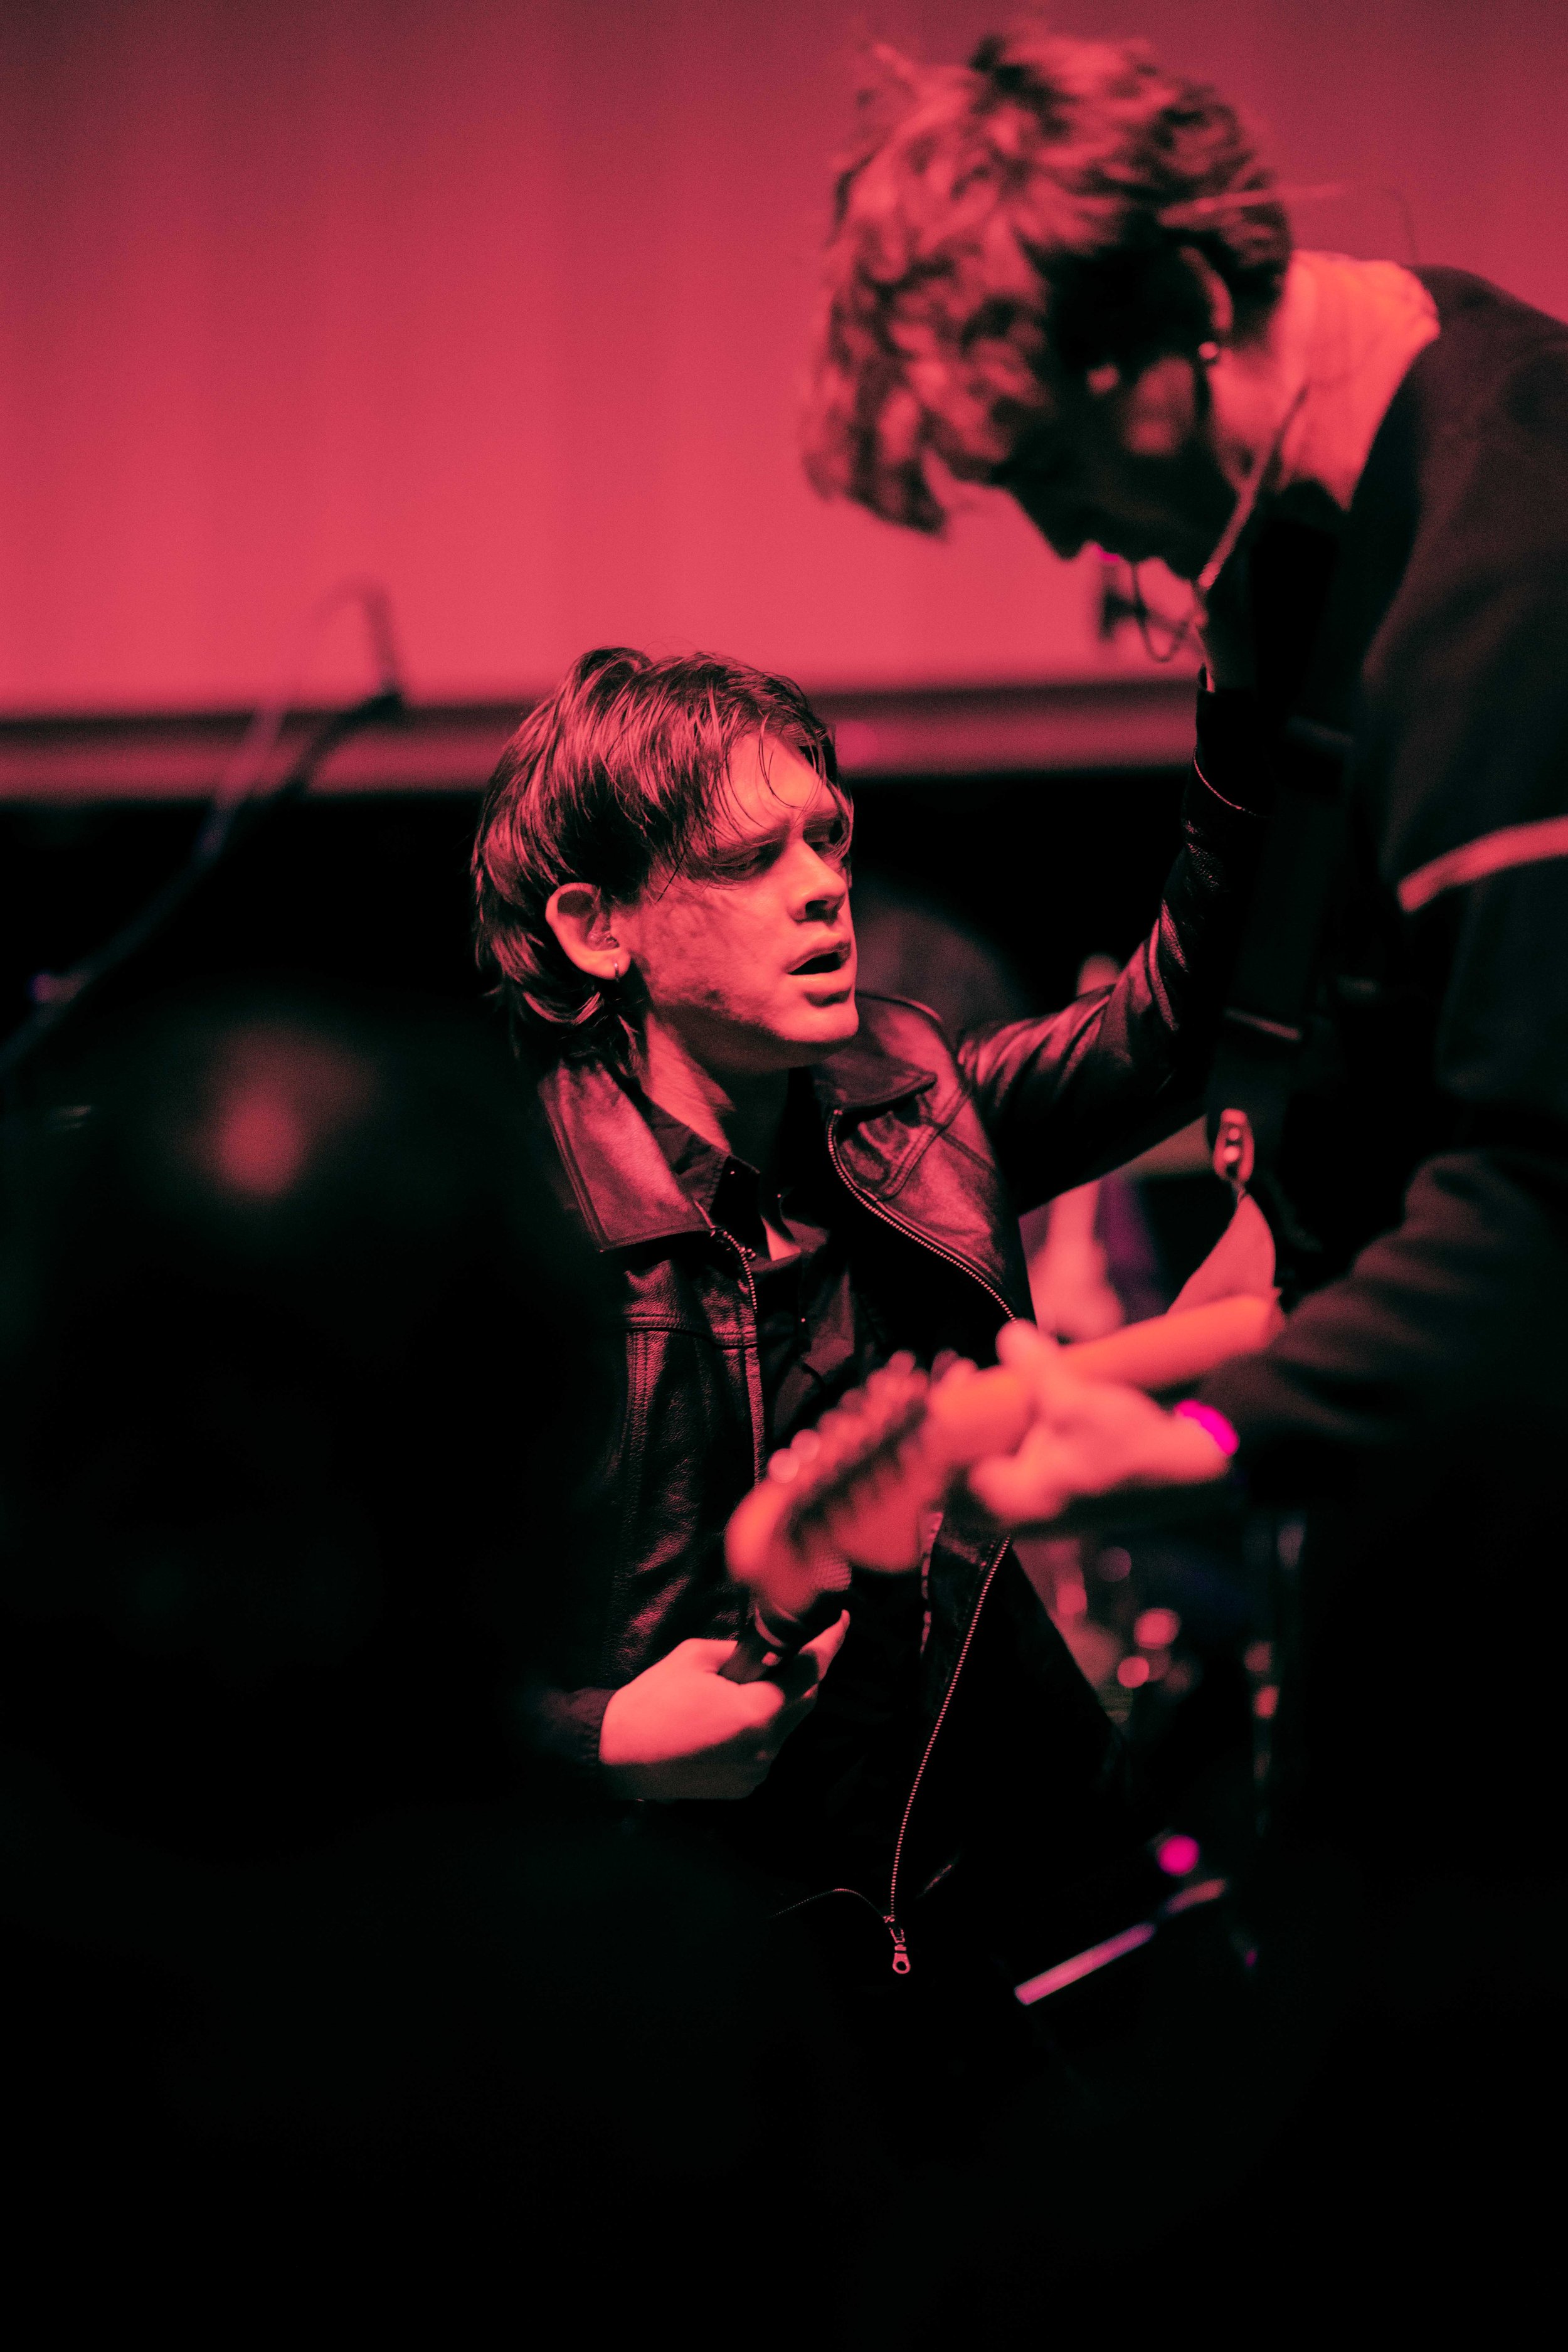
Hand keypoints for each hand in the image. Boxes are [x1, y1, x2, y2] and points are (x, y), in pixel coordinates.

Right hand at [598, 1612, 848, 1801]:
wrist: (618, 1753)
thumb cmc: (654, 1699)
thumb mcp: (697, 1656)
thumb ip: (741, 1651)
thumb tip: (767, 1648)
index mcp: (757, 1712)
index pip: (810, 1671)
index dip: (830, 1642)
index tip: (841, 1621)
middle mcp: (765, 1748)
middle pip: (805, 1701)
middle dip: (803, 1672)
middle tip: (792, 1648)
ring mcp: (756, 1773)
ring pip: (786, 1727)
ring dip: (780, 1701)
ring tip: (753, 1681)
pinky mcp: (743, 1787)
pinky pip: (767, 1749)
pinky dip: (762, 1728)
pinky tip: (734, 1714)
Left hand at [965, 1322, 1230, 1531]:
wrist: (1197, 1473)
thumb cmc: (1135, 1446)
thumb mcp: (1079, 1400)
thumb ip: (1038, 1369)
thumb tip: (1010, 1337)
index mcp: (1014, 1500)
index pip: (943, 1474)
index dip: (938, 1428)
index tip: (956, 1383)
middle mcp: (1022, 1517)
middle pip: (958, 1485)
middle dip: (955, 1439)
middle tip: (967, 1390)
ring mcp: (1041, 1517)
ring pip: (986, 1487)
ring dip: (982, 1446)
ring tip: (992, 1398)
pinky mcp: (1062, 1507)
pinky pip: (1015, 1485)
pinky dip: (1008, 1455)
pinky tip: (1024, 1419)